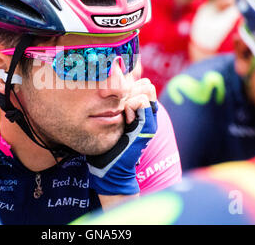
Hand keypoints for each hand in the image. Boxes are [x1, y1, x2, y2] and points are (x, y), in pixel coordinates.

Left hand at [86, 78, 157, 195]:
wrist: (112, 170)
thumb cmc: (107, 148)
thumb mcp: (111, 123)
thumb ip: (114, 109)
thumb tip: (104, 92)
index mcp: (141, 114)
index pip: (142, 85)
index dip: (130, 86)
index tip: (117, 101)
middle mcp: (148, 115)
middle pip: (146, 85)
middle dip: (131, 88)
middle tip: (120, 105)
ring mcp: (150, 120)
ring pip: (147, 89)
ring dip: (131, 96)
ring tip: (123, 112)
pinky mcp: (147, 127)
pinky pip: (142, 102)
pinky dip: (131, 104)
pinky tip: (125, 118)